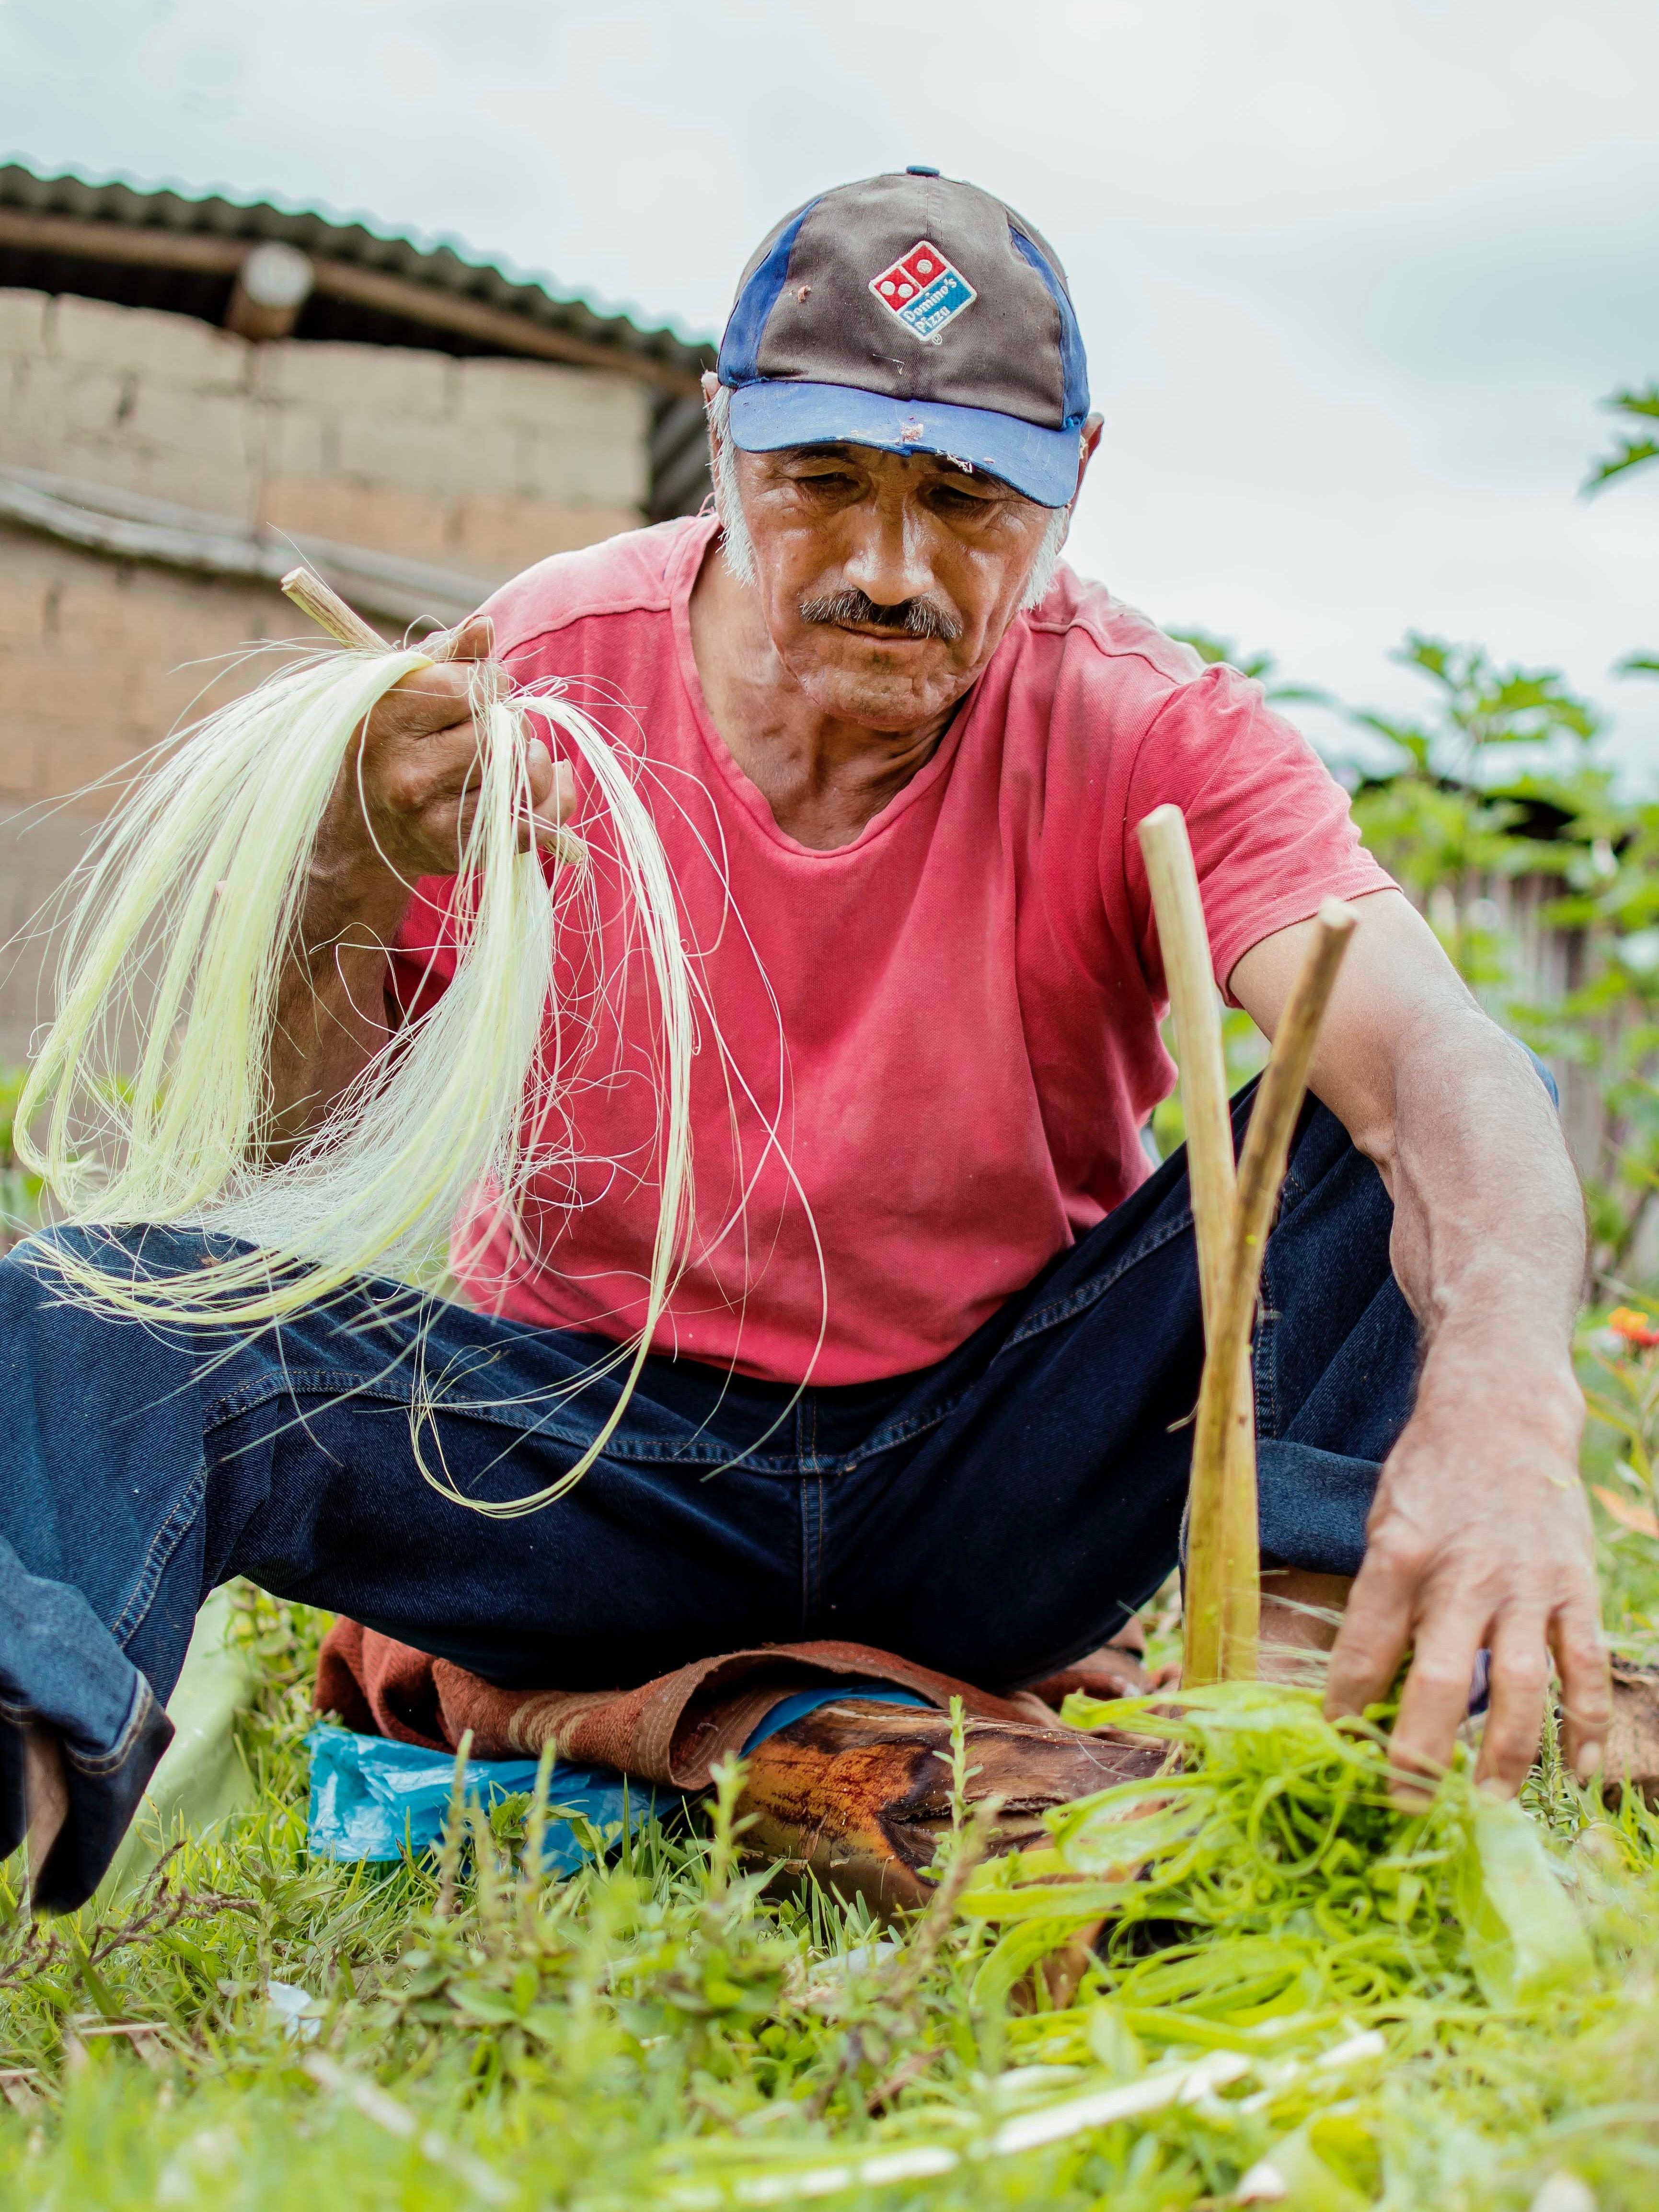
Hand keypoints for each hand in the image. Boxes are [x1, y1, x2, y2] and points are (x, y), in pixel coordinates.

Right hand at [311, 612, 573, 924]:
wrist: (365, 833)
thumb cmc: (392, 745)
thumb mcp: (402, 690)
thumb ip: (446, 654)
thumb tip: (485, 628)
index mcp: (385, 725)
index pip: (466, 686)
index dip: (486, 682)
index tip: (476, 690)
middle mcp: (408, 777)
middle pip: (499, 732)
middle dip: (509, 722)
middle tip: (490, 727)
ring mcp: (438, 821)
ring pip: (525, 772)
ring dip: (532, 757)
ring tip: (509, 755)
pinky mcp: (469, 852)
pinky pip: (540, 818)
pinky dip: (550, 796)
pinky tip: (529, 785)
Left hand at [1323, 1350, 1609, 1798]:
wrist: (1499, 1413)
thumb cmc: (1429, 1477)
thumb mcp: (1383, 1523)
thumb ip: (1381, 1598)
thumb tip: (1370, 1682)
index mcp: (1400, 1555)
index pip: (1365, 1648)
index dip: (1348, 1704)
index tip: (1337, 1745)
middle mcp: (1464, 1574)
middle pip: (1441, 1681)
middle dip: (1422, 1752)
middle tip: (1407, 1806)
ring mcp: (1526, 1584)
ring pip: (1522, 1686)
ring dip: (1506, 1755)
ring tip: (1488, 1805)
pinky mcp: (1574, 1587)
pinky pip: (1584, 1666)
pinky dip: (1585, 1722)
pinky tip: (1581, 1769)